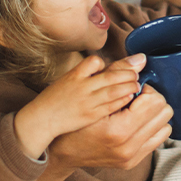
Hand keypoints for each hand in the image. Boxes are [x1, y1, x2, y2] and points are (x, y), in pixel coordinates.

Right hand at [14, 55, 144, 157]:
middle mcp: (82, 87)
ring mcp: (87, 102)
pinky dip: (122, 100)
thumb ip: (86, 70)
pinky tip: (129, 97)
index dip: (109, 63)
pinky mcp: (90, 115)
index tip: (121, 65)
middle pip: (110, 76)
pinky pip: (110, 106)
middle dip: (128, 72)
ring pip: (113, 91)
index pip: (95, 61)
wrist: (42, 119)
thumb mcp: (67, 78)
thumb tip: (105, 63)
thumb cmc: (55, 98)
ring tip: (137, 83)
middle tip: (138, 72)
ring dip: (128, 85)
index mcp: (75, 75)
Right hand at [46, 84, 172, 170]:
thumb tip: (142, 59)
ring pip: (166, 125)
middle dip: (152, 100)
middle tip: (135, 99)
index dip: (145, 89)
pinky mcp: (134, 161)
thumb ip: (118, 72)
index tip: (133, 89)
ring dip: (154, 114)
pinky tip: (137, 123)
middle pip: (163, 112)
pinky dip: (152, 127)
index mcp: (119, 129)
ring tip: (137, 111)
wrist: (63, 152)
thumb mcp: (93, 92)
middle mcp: (128, 146)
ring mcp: (132, 157)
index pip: (154, 101)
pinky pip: (159, 138)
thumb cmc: (76, 119)